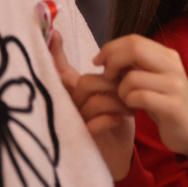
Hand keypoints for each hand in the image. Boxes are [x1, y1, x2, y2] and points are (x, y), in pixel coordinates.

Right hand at [50, 30, 135, 179]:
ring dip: (116, 103)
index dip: (56, 53)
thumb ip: (113, 74)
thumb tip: (115, 52)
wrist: (123, 153)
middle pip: (85, 82)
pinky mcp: (85, 140)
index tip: (55, 33)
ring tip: (132, 109)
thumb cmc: (118, 119)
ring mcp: (77, 123)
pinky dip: (110, 120)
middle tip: (129, 91)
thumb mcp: (117, 91)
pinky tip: (121, 120)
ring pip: (92, 101)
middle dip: (112, 84)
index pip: (61, 69)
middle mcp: (73, 105)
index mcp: (79, 90)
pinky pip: (93, 123)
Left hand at [93, 34, 187, 156]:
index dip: (111, 48)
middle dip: (112, 62)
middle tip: (106, 77)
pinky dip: (129, 102)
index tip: (98, 61)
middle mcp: (173, 66)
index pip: (134, 40)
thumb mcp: (153, 78)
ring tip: (125, 99)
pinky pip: (139, 97)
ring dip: (120, 90)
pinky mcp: (173, 106)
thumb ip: (135, 64)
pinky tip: (132, 108)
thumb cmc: (165, 102)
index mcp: (168, 55)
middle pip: (134, 49)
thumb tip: (107, 55)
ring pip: (132, 77)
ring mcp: (175, 85)